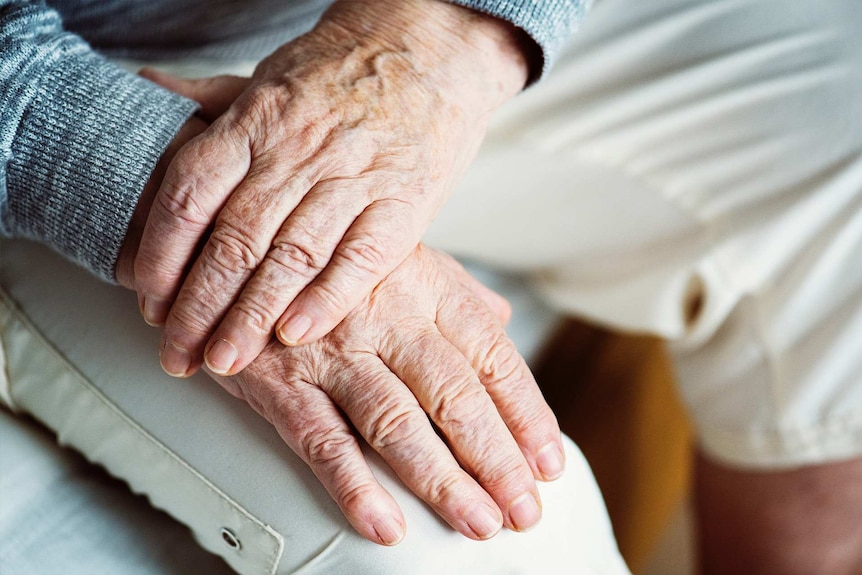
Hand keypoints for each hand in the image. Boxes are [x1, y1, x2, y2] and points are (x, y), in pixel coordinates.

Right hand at [115, 94, 563, 545]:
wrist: (234, 241)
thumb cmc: (330, 259)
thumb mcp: (399, 256)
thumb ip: (454, 292)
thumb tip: (504, 320)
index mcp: (424, 287)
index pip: (491, 356)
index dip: (526, 412)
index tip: (548, 460)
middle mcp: (386, 317)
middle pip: (454, 396)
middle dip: (496, 459)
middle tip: (524, 511)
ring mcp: (331, 350)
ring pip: (396, 422)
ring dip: (441, 480)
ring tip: (477, 524)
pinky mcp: (278, 380)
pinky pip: (320, 439)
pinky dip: (353, 487)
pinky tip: (385, 525)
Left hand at [132, 0, 535, 378]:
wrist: (430, 50)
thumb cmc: (345, 72)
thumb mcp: (270, 75)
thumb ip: (212, 99)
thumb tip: (150, 88)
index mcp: (256, 121)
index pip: (190, 197)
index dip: (162, 257)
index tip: (151, 304)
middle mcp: (298, 151)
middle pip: (234, 241)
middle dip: (199, 308)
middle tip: (179, 355)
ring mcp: (353, 177)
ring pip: (290, 258)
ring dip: (252, 317)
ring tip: (225, 360)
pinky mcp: (403, 202)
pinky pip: (360, 259)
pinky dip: (325, 299)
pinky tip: (296, 334)